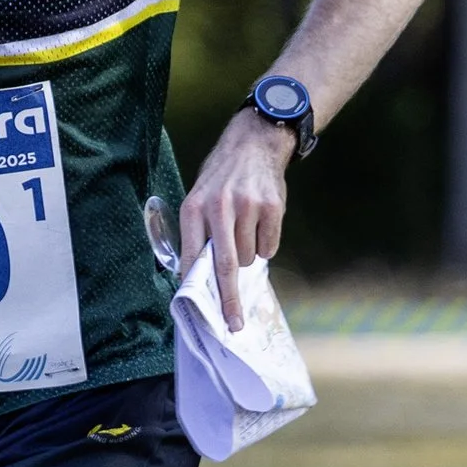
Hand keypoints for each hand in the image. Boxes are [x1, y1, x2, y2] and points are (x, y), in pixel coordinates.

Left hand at [176, 108, 294, 330]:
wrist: (253, 144)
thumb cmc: (220, 179)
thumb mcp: (199, 198)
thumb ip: (198, 235)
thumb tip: (199, 280)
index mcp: (194, 208)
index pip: (193, 257)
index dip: (197, 288)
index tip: (204, 314)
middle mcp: (220, 207)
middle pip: (225, 266)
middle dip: (229, 299)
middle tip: (233, 323)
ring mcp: (248, 207)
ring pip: (249, 258)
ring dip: (247, 257)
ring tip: (243, 232)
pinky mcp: (273, 208)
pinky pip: (269, 247)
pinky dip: (265, 246)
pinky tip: (259, 226)